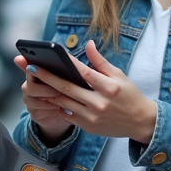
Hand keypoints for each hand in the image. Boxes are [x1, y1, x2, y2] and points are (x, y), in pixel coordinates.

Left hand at [20, 40, 157, 142]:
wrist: (140, 122)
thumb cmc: (129, 95)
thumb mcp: (119, 75)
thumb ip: (100, 61)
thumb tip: (88, 44)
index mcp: (109, 87)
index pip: (82, 72)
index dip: (63, 64)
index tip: (48, 56)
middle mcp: (100, 103)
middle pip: (67, 88)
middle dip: (46, 77)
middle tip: (30, 67)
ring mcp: (93, 117)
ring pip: (63, 102)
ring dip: (48, 92)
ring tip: (35, 83)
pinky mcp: (88, 127)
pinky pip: (67, 115)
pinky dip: (58, 105)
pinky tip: (51, 97)